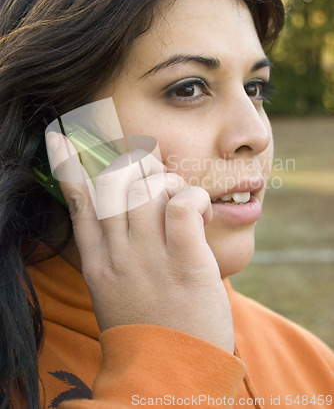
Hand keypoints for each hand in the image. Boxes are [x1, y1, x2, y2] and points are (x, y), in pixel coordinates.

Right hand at [46, 132, 233, 352]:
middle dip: (136, 163)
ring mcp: (149, 257)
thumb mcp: (117, 293)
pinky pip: (183, 206)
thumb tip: (132, 216)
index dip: (68, 166)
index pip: (77, 202)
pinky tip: (201, 213)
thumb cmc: (150, 331)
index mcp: (98, 262)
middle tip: (156, 172)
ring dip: (171, 182)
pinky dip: (194, 198)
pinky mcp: (185, 262)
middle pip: (114, 182)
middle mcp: (118, 254)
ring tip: (184, 201)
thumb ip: (117, 255)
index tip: (60, 139)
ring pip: (149, 187)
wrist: (169, 379)